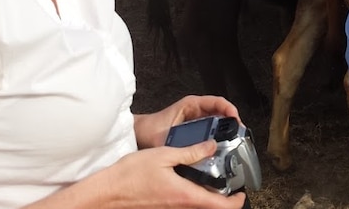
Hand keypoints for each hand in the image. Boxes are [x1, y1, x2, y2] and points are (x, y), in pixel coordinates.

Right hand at [106, 141, 246, 208]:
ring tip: (212, 178)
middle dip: (224, 199)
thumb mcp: (164, 154)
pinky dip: (192, 196)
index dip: (236, 201)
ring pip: (197, 207)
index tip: (242, 192)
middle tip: (229, 183)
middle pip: (211, 208)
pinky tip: (189, 180)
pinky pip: (184, 205)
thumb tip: (211, 146)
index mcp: (186, 195)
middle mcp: (180, 207)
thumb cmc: (130, 175)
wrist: (106, 192)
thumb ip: (190, 151)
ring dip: (208, 197)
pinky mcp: (162, 208)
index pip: (220, 206)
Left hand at [135, 95, 241, 148]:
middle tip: (238, 133)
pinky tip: (220, 145)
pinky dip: (219, 136)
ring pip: (218, 121)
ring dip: (226, 130)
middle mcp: (196, 110)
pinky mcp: (196, 128)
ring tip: (233, 140)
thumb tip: (193, 152)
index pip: (216, 102)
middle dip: (232, 122)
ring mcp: (196, 118)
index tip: (235, 118)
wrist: (139, 133)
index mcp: (191, 105)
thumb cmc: (149, 129)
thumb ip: (179, 145)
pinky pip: (212, 129)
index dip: (229, 109)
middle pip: (221, 112)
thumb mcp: (165, 138)